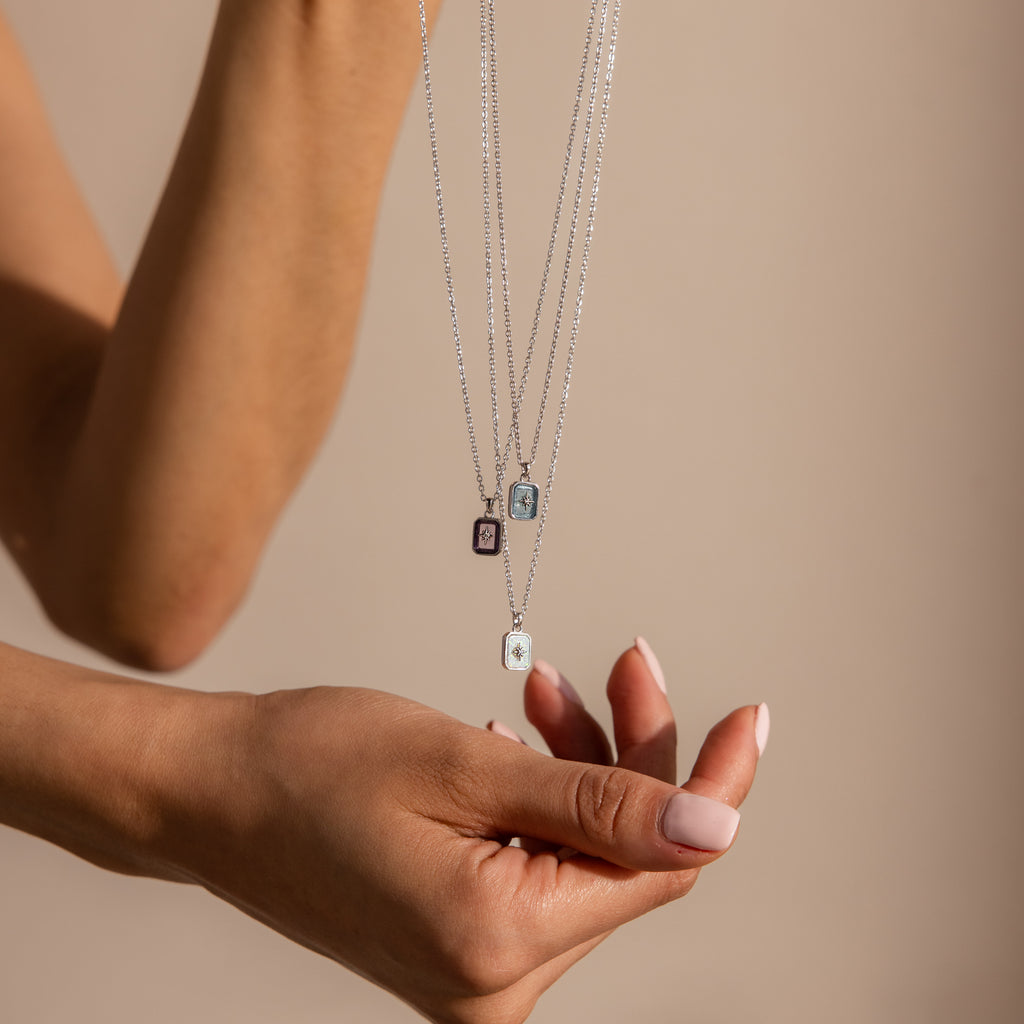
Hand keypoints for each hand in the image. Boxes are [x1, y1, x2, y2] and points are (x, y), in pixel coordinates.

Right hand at [151, 643, 765, 1023]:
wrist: (210, 790)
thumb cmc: (308, 767)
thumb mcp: (466, 763)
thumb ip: (598, 803)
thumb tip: (714, 828)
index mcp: (498, 944)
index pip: (660, 864)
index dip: (712, 782)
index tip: (748, 716)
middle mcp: (493, 985)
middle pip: (622, 856)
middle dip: (633, 752)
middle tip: (623, 663)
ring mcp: (473, 971)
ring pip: (581, 854)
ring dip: (580, 768)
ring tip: (543, 692)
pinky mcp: (455, 941)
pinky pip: (537, 865)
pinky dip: (542, 798)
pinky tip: (514, 743)